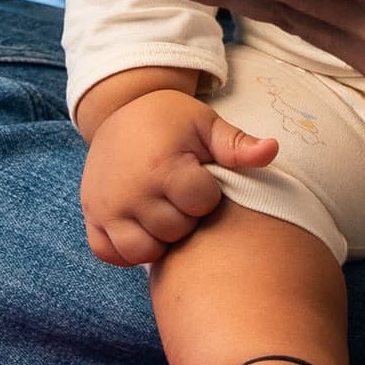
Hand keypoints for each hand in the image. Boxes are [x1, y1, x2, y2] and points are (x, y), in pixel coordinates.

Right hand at [78, 76, 275, 266]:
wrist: (119, 110)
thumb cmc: (170, 120)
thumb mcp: (205, 124)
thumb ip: (238, 144)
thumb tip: (273, 150)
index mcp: (162, 166)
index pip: (201, 204)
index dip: (207, 193)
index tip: (199, 176)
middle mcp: (131, 191)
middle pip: (175, 231)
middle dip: (185, 216)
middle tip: (179, 193)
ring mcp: (107, 207)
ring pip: (143, 251)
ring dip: (158, 238)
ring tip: (162, 212)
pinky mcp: (92, 216)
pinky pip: (110, 254)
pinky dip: (125, 249)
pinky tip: (140, 228)